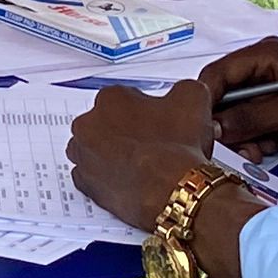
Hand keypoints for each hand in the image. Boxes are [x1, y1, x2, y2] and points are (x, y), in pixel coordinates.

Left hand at [67, 76, 219, 226]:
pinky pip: (93, 175)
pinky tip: (131, 178)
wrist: (173, 190)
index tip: (158, 120)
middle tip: (152, 143)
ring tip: (143, 163)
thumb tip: (185, 90)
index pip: (127, 98)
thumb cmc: (176, 149)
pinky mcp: (85, 183)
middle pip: (108, 122)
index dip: (148, 110)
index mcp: (110, 98)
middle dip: (128, 131)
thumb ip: (185, 87)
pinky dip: (108, 177)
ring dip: (114, 153)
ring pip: (97, 148)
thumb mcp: (194, 99)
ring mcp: (83, 154)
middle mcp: (88, 123)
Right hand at [193, 34, 277, 152]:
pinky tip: (264, 150)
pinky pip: (248, 124)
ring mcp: (266, 90)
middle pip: (224, 95)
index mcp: (265, 54)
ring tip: (253, 154)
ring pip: (233, 114)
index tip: (198, 127)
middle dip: (224, 124)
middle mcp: (261, 68)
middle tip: (229, 149)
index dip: (204, 98)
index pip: (218, 72)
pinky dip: (252, 140)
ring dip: (239, 137)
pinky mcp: (272, 109)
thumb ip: (252, 117)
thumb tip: (212, 128)